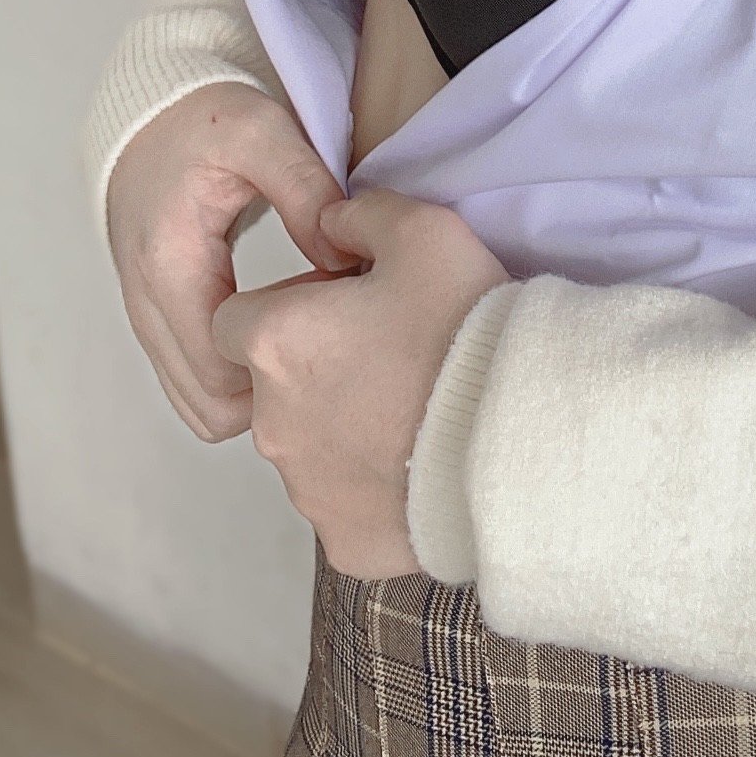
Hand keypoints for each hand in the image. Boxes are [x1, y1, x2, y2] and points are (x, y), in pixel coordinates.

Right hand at [105, 83, 349, 441]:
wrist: (151, 115)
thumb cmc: (206, 120)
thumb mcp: (262, 132)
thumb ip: (306, 189)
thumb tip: (342, 259)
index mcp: (170, 264)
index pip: (220, 374)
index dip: (283, 368)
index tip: (331, 328)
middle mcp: (148, 305)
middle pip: (209, 409)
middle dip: (273, 392)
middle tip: (327, 342)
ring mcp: (149, 320)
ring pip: (200, 407)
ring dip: (254, 390)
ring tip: (308, 336)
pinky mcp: (160, 321)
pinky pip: (195, 383)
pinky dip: (235, 377)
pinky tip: (282, 331)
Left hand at [210, 185, 511, 577]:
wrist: (521, 436)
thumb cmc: (466, 326)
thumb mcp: (425, 231)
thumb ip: (361, 213)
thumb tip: (330, 221)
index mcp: (276, 344)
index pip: (234, 322)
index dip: (287, 309)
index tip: (342, 309)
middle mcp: (272, 423)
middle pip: (273, 390)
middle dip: (318, 372)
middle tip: (394, 358)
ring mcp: (305, 491)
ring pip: (310, 450)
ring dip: (346, 430)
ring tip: (420, 415)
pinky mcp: (342, 543)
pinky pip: (346, 508)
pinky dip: (373, 491)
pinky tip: (424, 468)